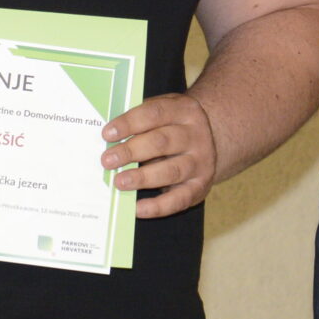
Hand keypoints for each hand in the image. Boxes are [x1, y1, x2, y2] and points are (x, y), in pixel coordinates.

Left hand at [101, 91, 218, 217]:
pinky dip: (157, 207)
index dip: (130, 123)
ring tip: (119, 182)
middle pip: (161, 142)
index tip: (107, 134)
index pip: (155, 113)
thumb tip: (108, 137)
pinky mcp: (200, 187)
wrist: (211, 142)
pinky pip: (178, 199)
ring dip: (142, 178)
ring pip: (170, 171)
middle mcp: (196, 136)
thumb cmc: (174, 127)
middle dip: (131, 151)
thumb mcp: (165, 112)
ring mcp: (201, 162)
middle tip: (107, 160)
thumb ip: (141, 120)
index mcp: (184, 111)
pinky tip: (137, 208)